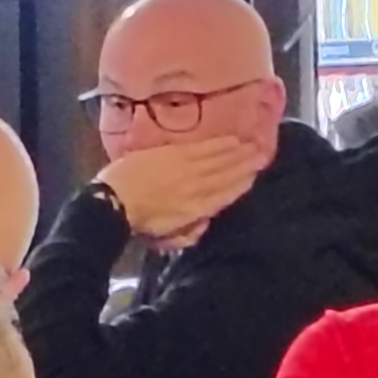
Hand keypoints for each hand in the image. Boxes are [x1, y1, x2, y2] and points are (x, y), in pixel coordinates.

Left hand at [100, 136, 260, 244]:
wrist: (113, 201)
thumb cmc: (138, 222)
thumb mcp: (168, 237)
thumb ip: (191, 231)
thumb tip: (207, 219)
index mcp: (196, 209)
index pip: (226, 194)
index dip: (242, 184)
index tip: (255, 176)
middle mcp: (196, 187)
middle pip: (226, 173)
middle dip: (246, 164)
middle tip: (264, 155)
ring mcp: (185, 168)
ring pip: (218, 158)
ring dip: (237, 152)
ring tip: (252, 145)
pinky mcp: (173, 153)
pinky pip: (202, 148)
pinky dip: (218, 144)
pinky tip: (229, 140)